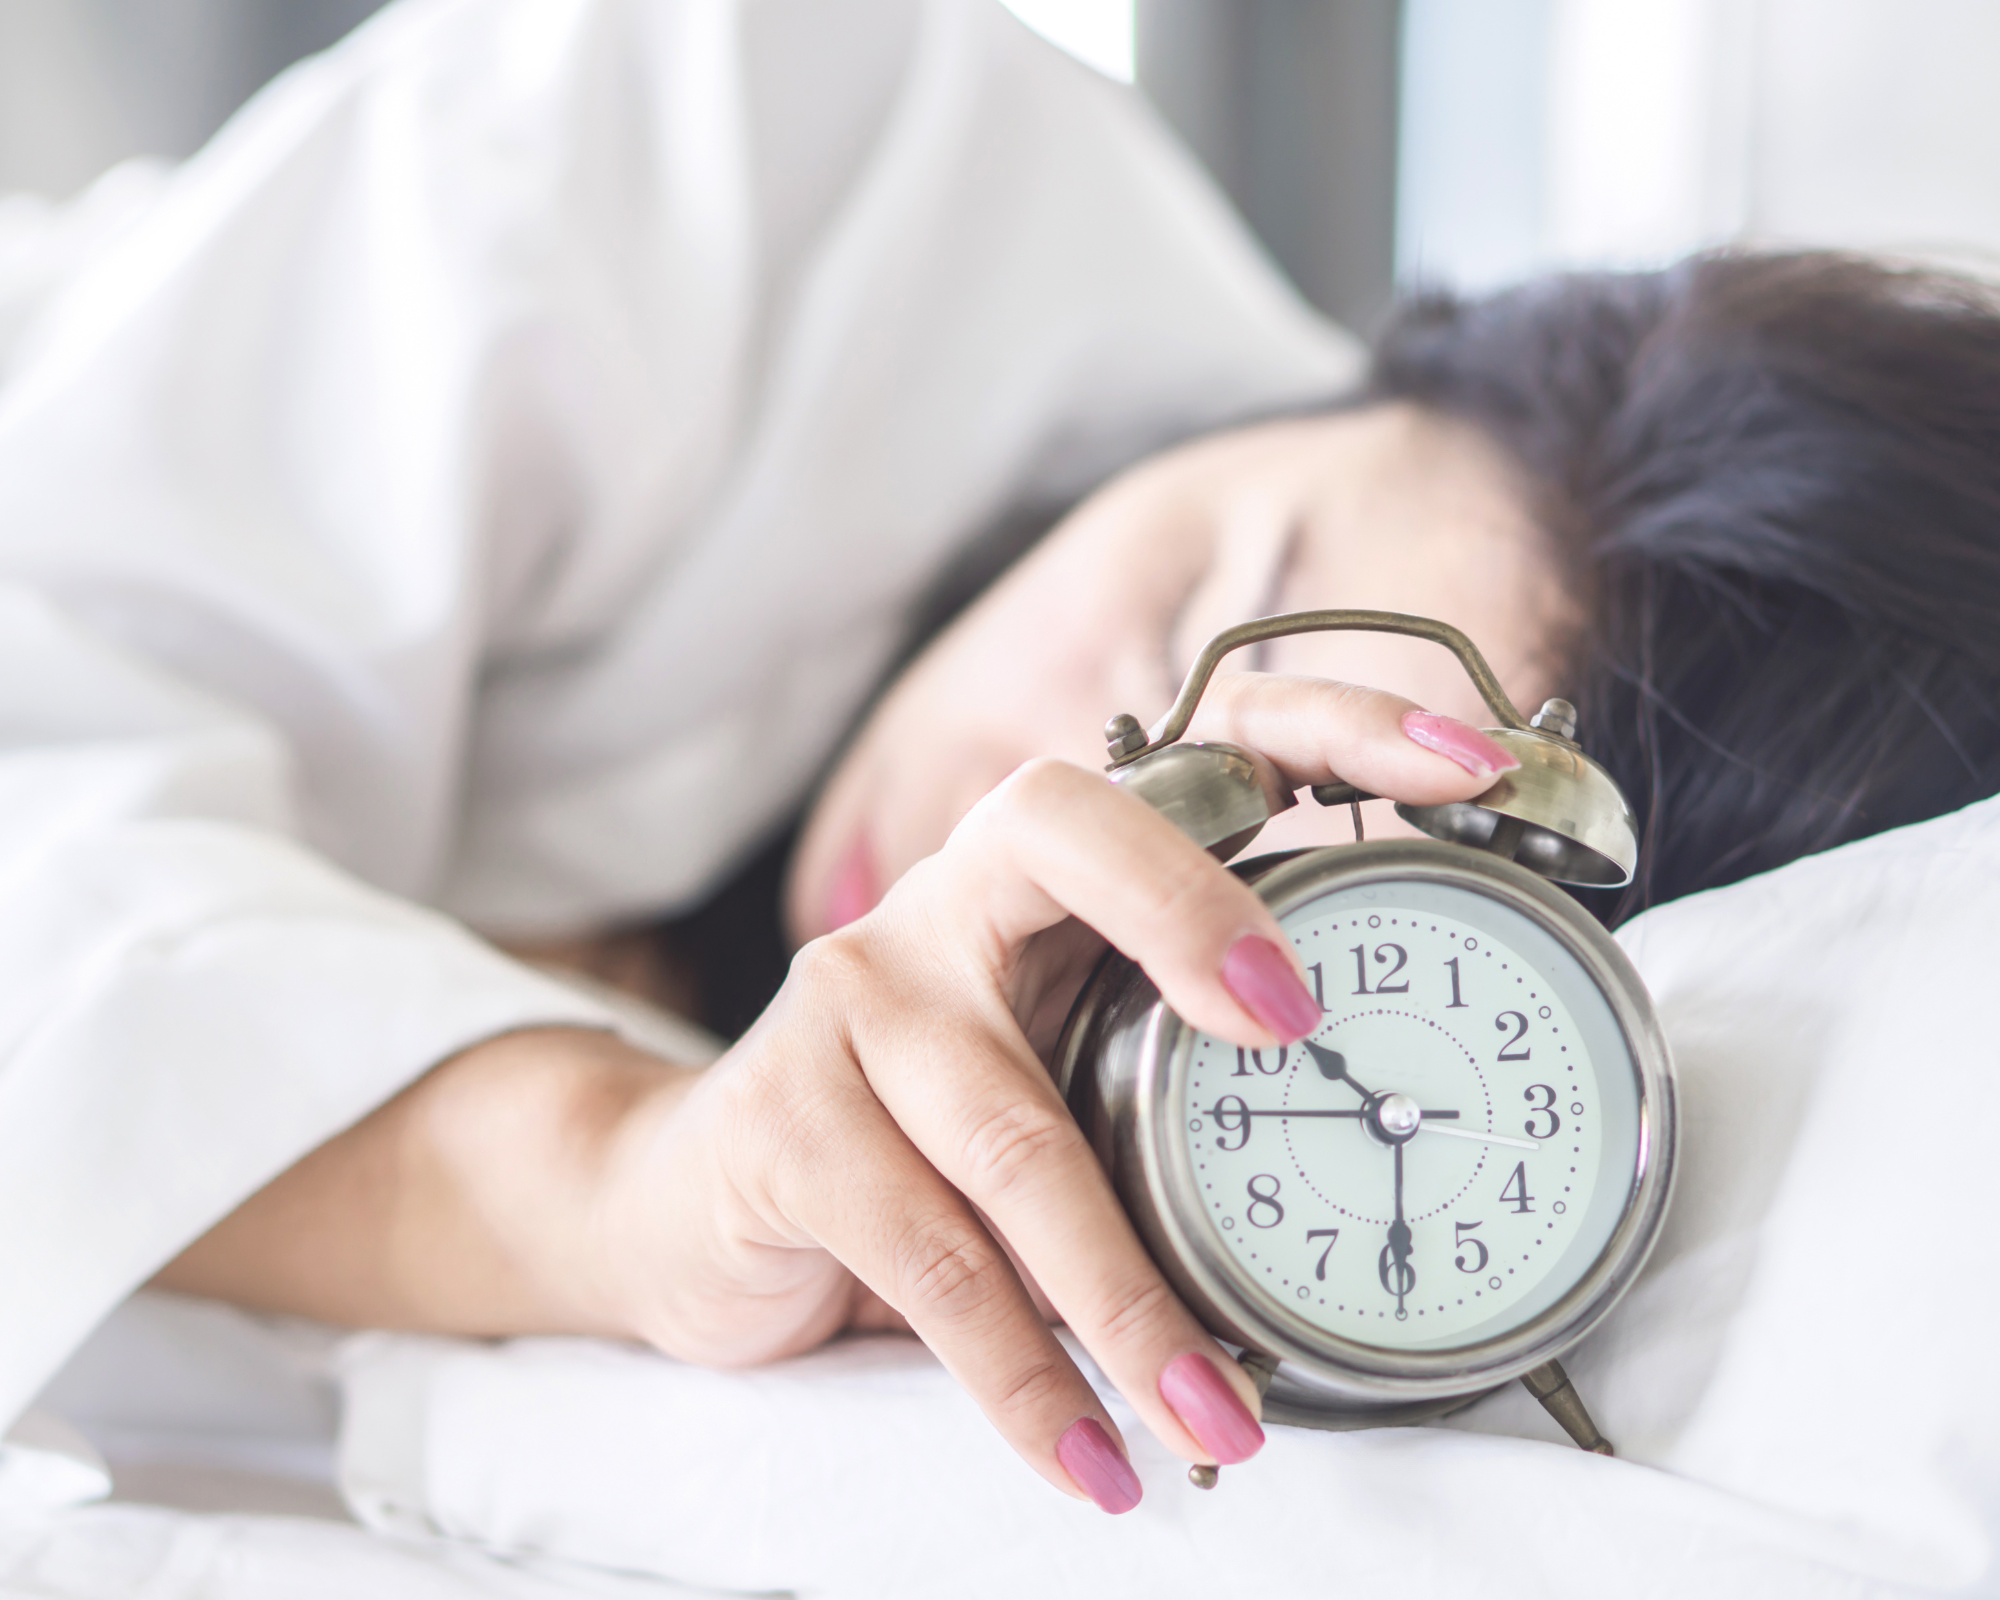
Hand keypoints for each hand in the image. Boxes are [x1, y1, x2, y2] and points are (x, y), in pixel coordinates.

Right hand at [580, 682, 1509, 1511]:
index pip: (1194, 753)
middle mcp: (948, 900)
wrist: (694, 1200)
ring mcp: (857, 996)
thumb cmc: (921, 1135)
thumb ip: (1166, 1074)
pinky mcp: (786, 1118)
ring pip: (1018, 1130)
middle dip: (1191, 913)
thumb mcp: (1057, 1073)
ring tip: (1223, 1418)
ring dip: (1133, 1297)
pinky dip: (1025, 1375)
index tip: (1465, 771)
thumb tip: (1381, 1147)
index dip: (1331, 731)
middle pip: (1071, 837)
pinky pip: (933, 1258)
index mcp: (1049, 873)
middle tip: (1297, 1028)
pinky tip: (1091, 1457)